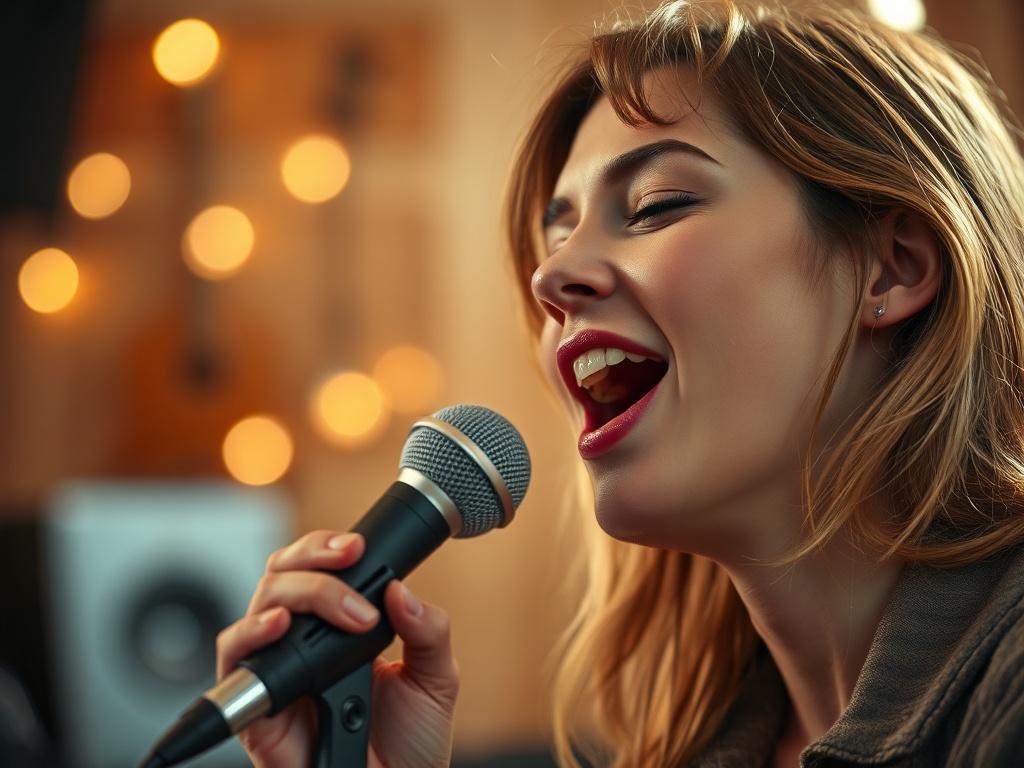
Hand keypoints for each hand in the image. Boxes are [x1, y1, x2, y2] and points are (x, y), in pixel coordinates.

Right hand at [215, 530, 458, 767]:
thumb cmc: (411, 746)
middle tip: (352, 566)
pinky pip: (234, 660)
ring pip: (260, 606)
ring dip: (297, 591)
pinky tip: (279, 626)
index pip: (317, 568)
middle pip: (282, 575)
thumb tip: (400, 591)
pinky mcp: (257, 709)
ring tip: (343, 610)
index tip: (357, 546)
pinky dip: (251, 635)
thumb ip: (428, 631)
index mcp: (341, 630)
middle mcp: (304, 645)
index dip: (327, 547)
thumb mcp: (435, 679)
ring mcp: (279, 673)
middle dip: (314, 560)